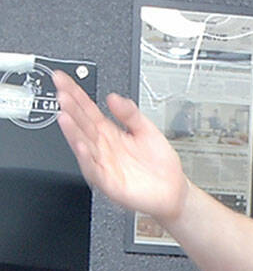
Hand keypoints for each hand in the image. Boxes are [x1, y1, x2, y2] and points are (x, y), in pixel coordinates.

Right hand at [52, 70, 189, 224]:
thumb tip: (114, 97)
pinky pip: (94, 169)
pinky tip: (81, 145)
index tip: (63, 79)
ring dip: (73, 132)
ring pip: (84, 146)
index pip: (88, 109)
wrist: (173, 191)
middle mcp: (103, 147)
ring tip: (65, 116)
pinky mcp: (109, 182)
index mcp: (110, 132)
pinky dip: (86, 158)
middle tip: (62, 94)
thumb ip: (130, 113)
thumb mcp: (147, 130)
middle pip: (82, 125)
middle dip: (71, 110)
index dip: (75, 94)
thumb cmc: (159, 164)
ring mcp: (104, 164)